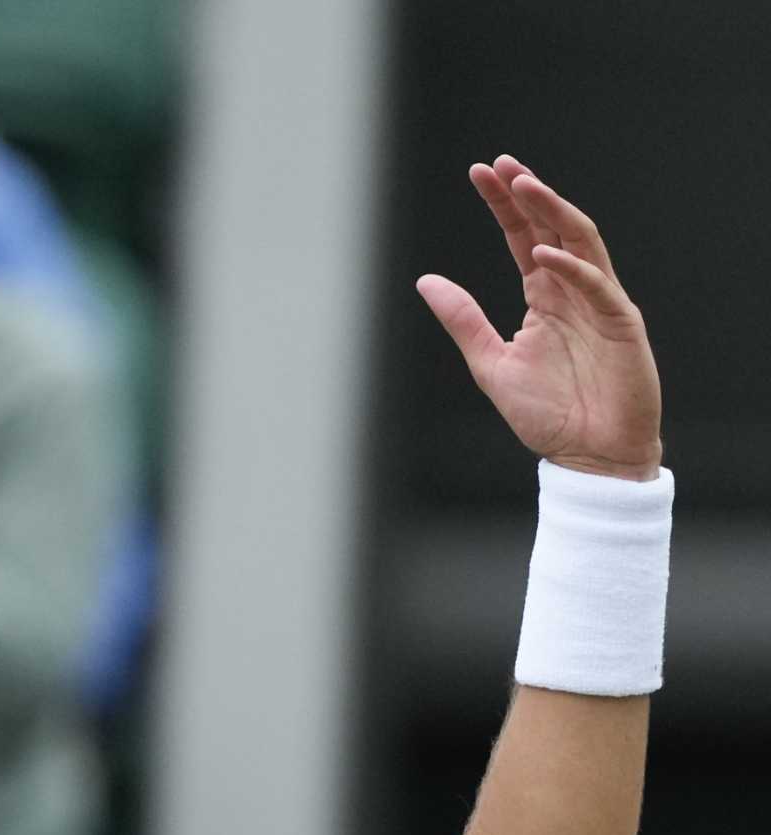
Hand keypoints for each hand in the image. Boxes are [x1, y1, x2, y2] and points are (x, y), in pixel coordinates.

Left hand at [416, 157, 661, 480]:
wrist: (589, 457)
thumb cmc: (547, 415)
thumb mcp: (490, 363)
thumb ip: (463, 320)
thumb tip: (425, 280)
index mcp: (544, 297)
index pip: (522, 237)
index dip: (504, 205)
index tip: (480, 173)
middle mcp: (574, 291)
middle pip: (553, 228)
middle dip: (529, 194)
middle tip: (501, 164)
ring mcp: (601, 304)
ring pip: (581, 243)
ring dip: (554, 212)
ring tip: (524, 185)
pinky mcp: (623, 325)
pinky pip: (599, 287)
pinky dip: (573, 268)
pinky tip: (542, 253)